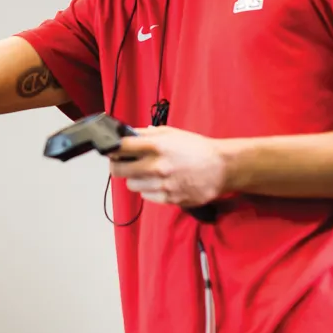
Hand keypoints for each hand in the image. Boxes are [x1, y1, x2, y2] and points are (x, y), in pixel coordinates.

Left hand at [109, 126, 227, 207]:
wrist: (221, 168)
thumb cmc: (196, 148)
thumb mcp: (171, 133)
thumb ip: (147, 134)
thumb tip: (127, 135)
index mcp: (156, 146)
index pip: (120, 147)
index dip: (112, 148)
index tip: (112, 149)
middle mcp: (156, 166)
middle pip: (118, 170)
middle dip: (118, 165)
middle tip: (124, 163)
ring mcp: (162, 185)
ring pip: (131, 185)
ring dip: (135, 178)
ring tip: (148, 172)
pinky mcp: (169, 199)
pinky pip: (146, 196)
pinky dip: (149, 190)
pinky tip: (159, 182)